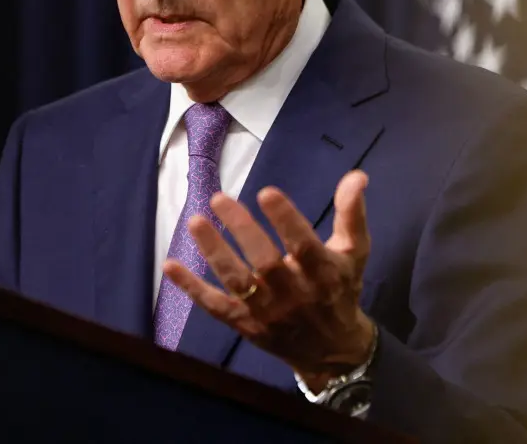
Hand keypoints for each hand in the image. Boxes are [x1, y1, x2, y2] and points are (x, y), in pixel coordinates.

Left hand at [162, 170, 374, 385]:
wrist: (334, 352)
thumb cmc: (341, 291)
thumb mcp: (354, 254)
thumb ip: (352, 214)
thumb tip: (356, 175)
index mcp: (323, 274)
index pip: (304, 246)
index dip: (286, 219)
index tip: (266, 192)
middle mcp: (294, 294)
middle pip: (265, 262)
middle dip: (242, 230)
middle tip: (220, 198)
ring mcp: (267, 312)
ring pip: (237, 283)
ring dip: (215, 252)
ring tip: (195, 221)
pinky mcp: (246, 325)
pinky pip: (216, 307)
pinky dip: (192, 288)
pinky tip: (170, 264)